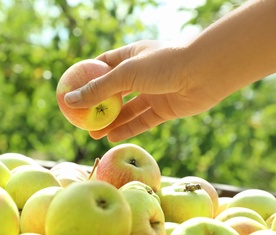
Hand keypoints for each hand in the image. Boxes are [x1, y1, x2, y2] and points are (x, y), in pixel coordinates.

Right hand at [64, 40, 222, 141]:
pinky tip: (112, 137)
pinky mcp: (165, 109)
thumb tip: (69, 100)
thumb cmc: (164, 64)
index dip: (88, 76)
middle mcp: (142, 73)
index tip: (73, 89)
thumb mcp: (125, 74)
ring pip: (127, 109)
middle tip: (82, 119)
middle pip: (115, 92)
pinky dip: (128, 129)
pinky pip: (142, 121)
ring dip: (111, 122)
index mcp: (132, 56)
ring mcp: (154, 92)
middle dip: (98, 106)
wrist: (206, 72)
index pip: (105, 64)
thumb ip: (98, 89)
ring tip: (93, 134)